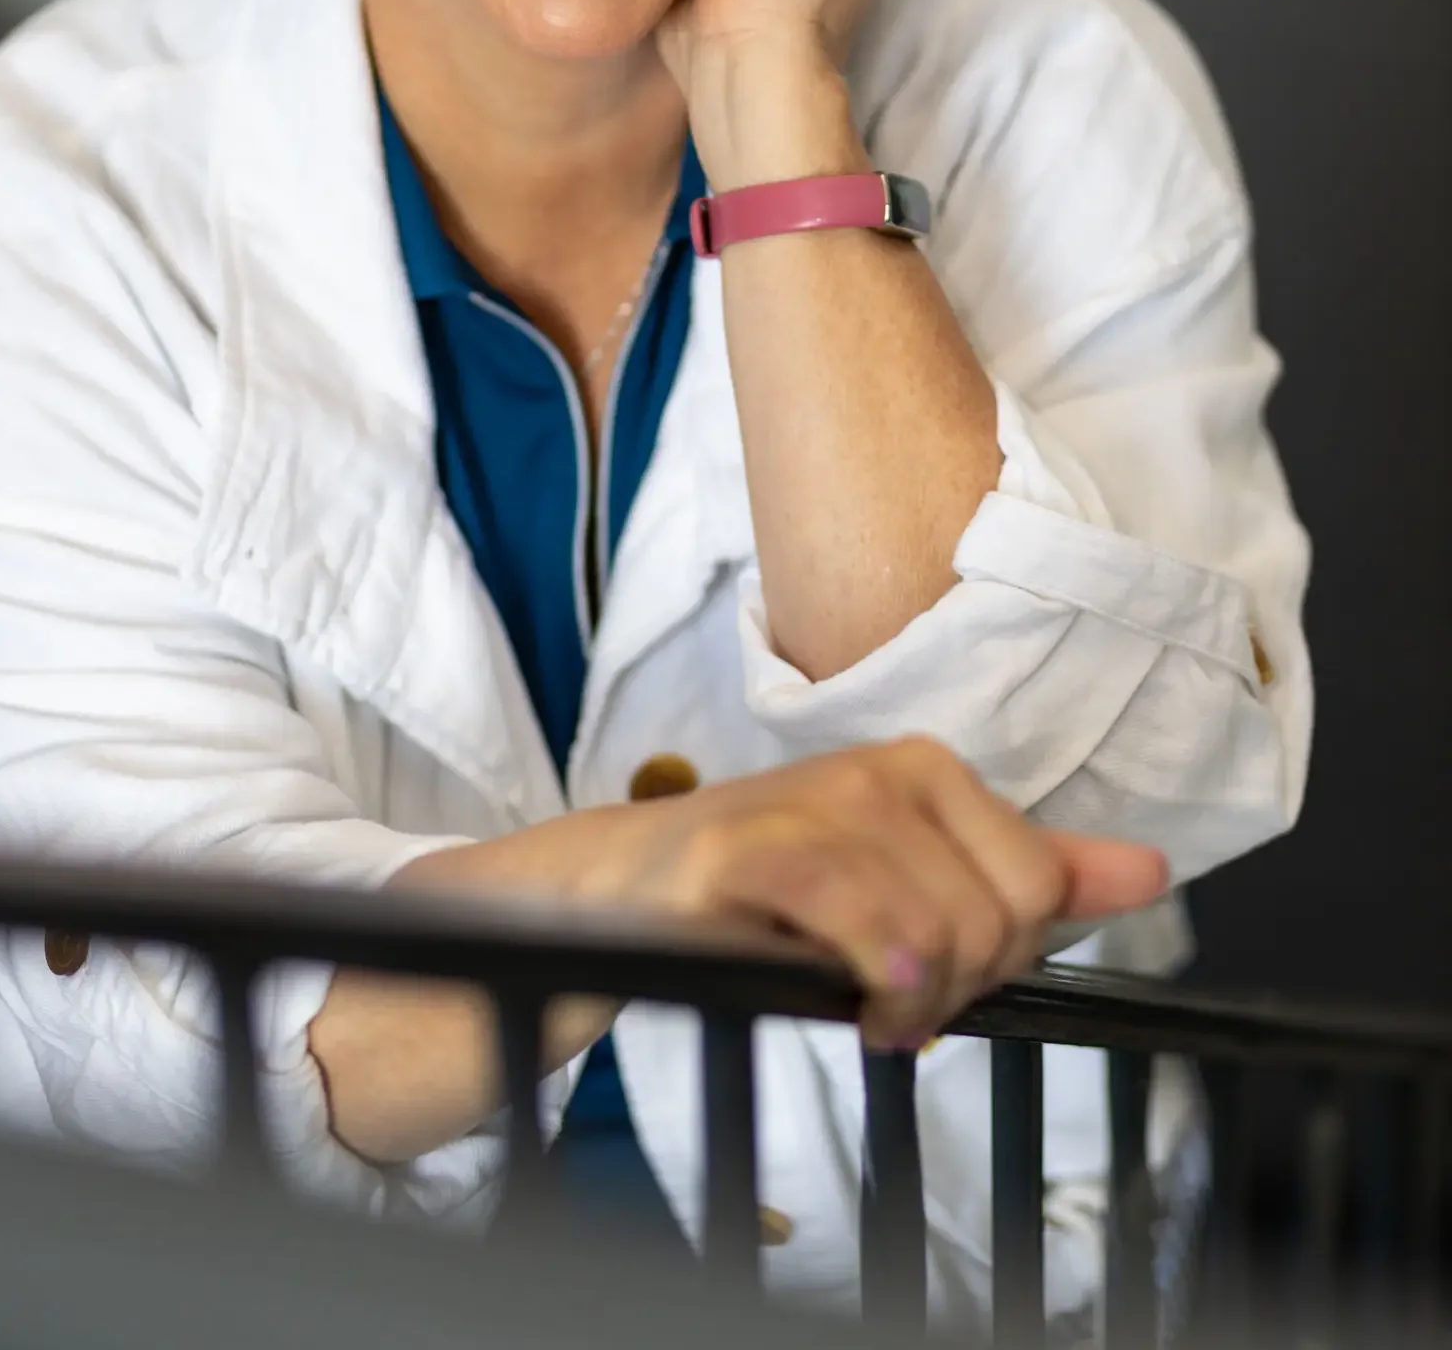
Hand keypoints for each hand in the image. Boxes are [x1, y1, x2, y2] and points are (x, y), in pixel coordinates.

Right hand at [405, 737, 1167, 1051]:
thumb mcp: (915, 878)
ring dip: (908, 1003)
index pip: (1036, 886)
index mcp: (927, 770)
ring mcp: (810, 802)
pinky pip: (859, 919)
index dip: (1003, 958)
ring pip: (938, 929)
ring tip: (863, 1005)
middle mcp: (877, 771)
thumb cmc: (775, 896)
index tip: (942, 973)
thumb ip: (1035, 876)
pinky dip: (873, 977)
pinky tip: (850, 1000)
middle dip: (958, 987)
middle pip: (996, 917)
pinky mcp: (744, 850)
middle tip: (893, 999)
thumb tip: (1152, 872)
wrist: (623, 895)